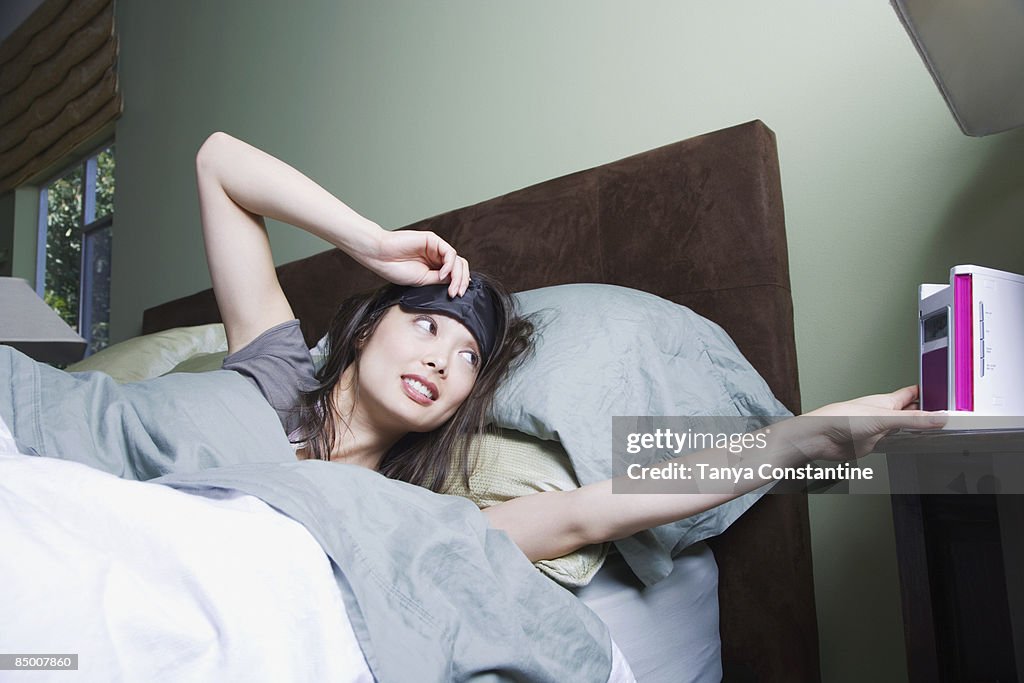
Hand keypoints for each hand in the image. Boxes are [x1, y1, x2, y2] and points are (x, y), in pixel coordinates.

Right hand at [355, 228, 470, 296]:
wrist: (380, 256)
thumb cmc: (395, 269)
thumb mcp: (422, 281)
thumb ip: (439, 281)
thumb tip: (455, 284)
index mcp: (435, 267)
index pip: (455, 275)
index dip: (459, 284)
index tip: (457, 296)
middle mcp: (437, 257)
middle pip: (460, 267)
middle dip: (462, 281)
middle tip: (458, 293)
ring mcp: (436, 248)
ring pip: (457, 260)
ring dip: (457, 276)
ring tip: (451, 288)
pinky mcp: (433, 240)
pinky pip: (449, 252)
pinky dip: (449, 265)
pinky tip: (443, 274)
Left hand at [794, 386, 946, 461]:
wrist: (821, 438)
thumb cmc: (841, 418)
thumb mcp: (884, 418)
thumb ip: (913, 420)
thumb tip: (940, 418)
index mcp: (887, 401)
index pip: (912, 393)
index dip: (928, 392)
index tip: (945, 392)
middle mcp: (884, 414)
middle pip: (910, 411)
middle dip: (926, 412)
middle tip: (947, 414)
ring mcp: (878, 430)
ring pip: (903, 428)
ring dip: (916, 429)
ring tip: (937, 430)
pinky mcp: (872, 444)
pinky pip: (893, 443)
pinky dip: (904, 443)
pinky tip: (912, 444)